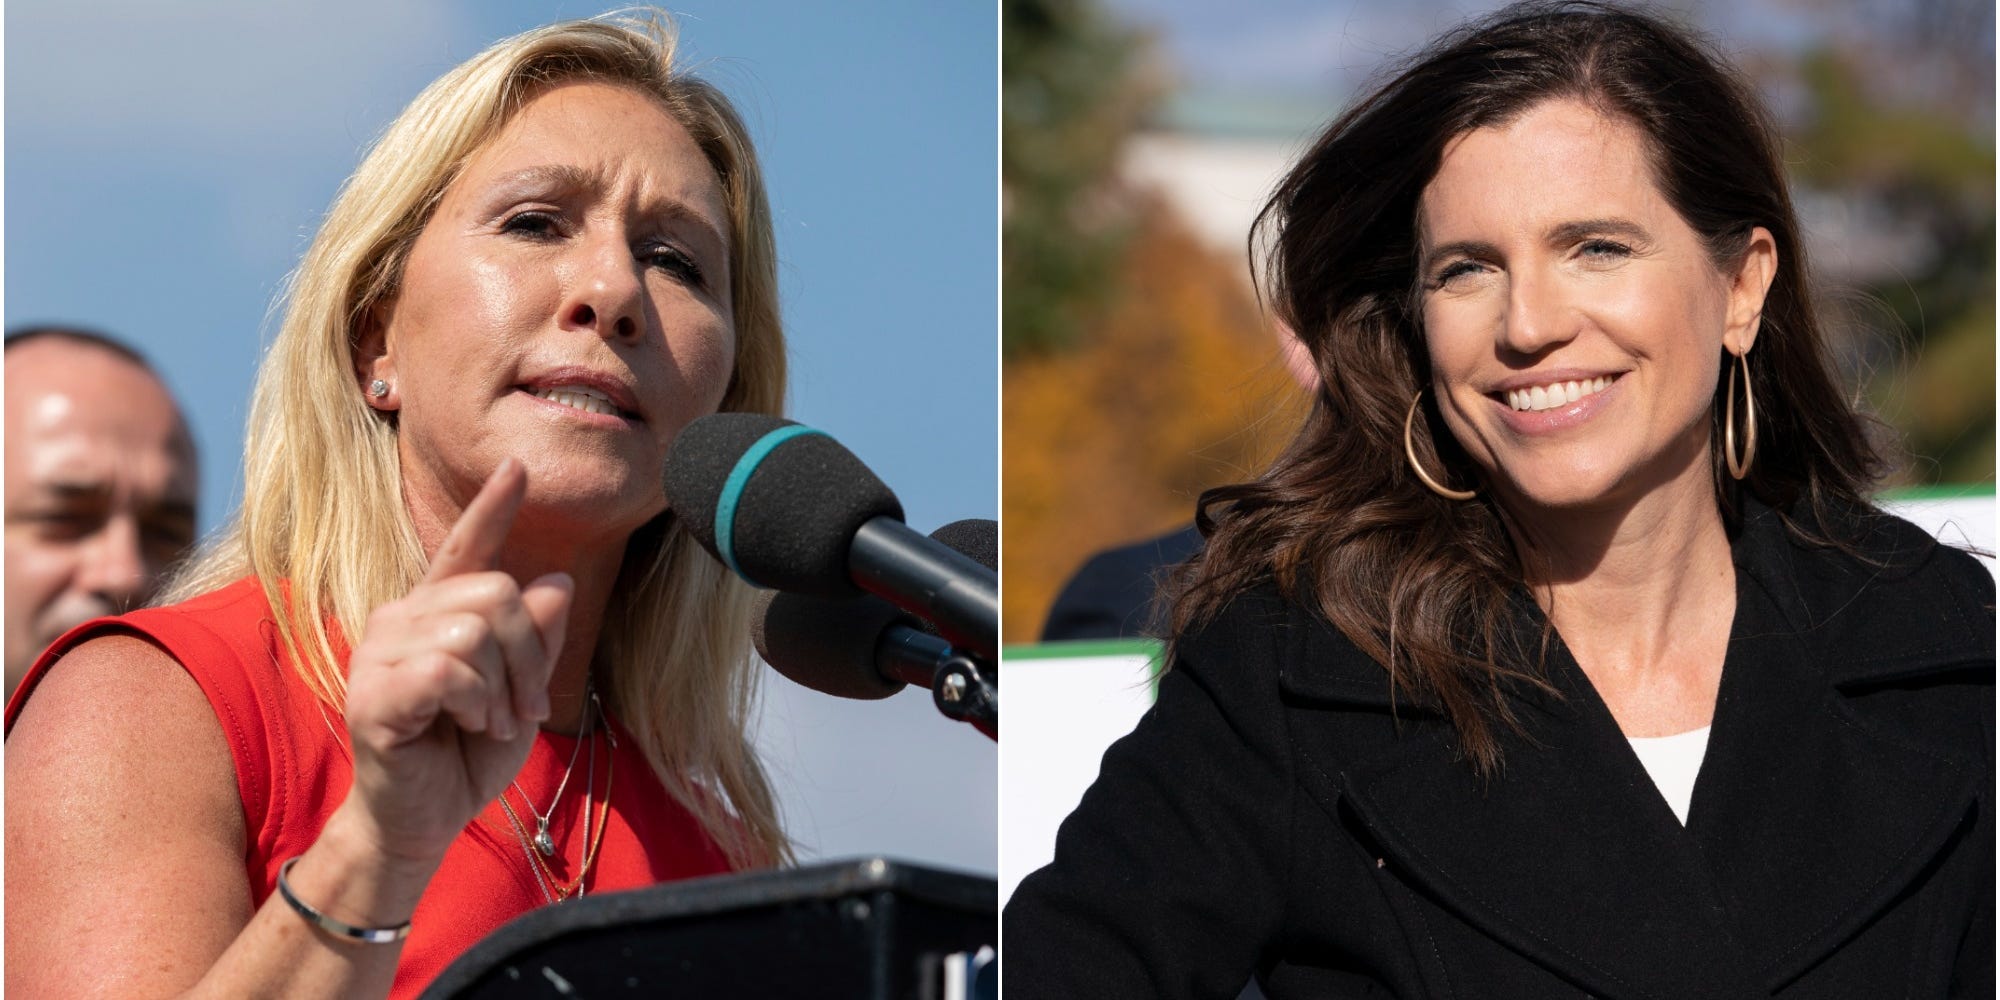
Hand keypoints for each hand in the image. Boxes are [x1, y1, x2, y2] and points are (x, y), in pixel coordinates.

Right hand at [337, 458, 573, 864]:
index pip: (465, 549)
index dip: (493, 508)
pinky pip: (449, 669)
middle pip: (496, 592)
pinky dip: (477, 701)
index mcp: (437, 613)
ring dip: (504, 686)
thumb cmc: (466, 755)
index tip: (518, 466)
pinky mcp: (372, 692)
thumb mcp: (522, 694)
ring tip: (491, 720)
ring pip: (475, 629)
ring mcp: (379, 652)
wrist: (423, 820)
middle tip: (526, 706)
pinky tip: (467, 725)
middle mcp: (402, 619)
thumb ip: (538, 641)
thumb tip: (557, 582)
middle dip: (529, 653)